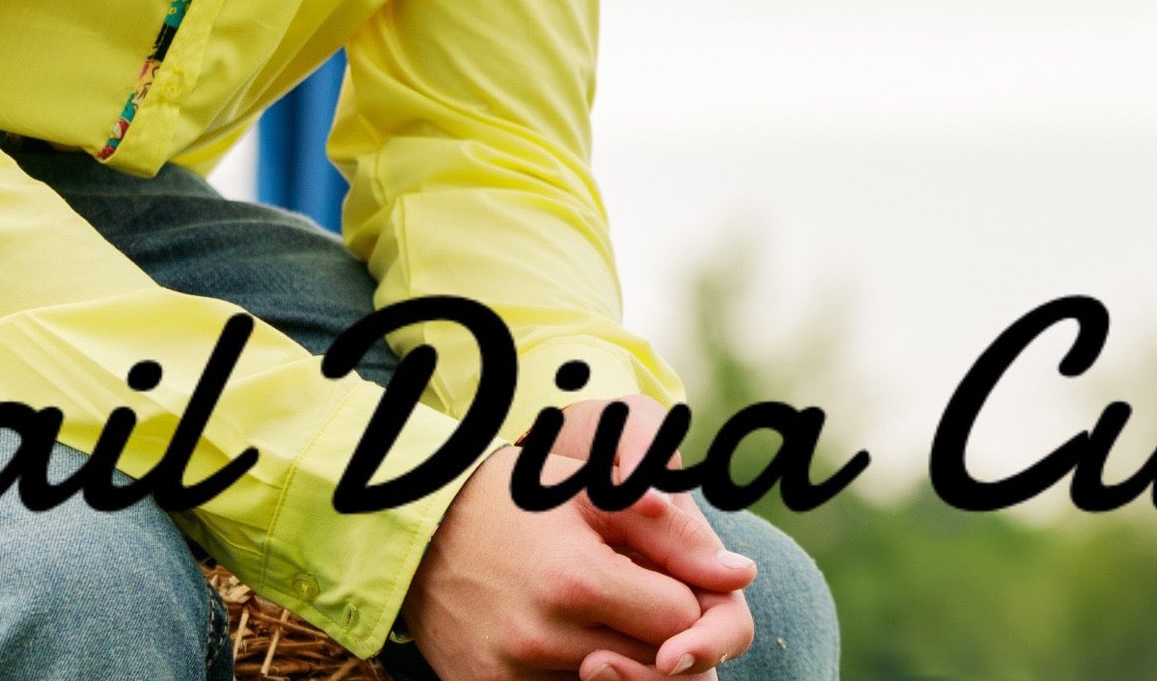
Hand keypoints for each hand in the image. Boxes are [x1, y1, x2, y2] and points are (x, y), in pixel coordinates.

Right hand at [404, 438, 757, 680]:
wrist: (414, 530)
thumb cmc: (512, 499)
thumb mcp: (589, 493)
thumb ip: (670, 532)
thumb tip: (742, 574)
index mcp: (577, 581)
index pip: (682, 619)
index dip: (686, 597)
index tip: (663, 575)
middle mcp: (544, 640)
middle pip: (657, 666)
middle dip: (665, 635)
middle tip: (639, 600)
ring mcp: (514, 677)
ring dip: (626, 661)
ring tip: (603, 616)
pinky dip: (583, 677)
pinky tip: (575, 642)